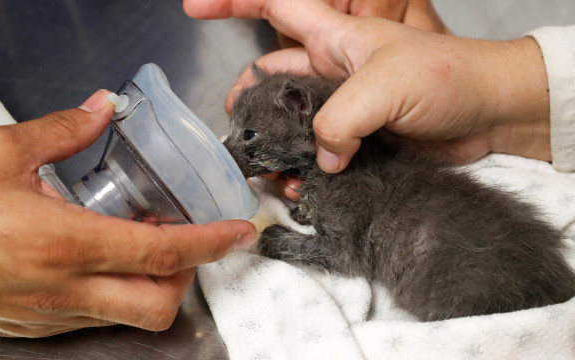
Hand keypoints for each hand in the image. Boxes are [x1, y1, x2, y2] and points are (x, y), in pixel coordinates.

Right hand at [0, 90, 255, 336]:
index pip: (162, 252)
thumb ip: (62, 129)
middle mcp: (67, 288)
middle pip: (160, 303)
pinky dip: (120, 293)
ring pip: (132, 316)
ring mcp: (55, 314)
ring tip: (144, 244)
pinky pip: (99, 318)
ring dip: (154, 284)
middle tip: (185, 240)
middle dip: (188, 274)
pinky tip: (105, 260)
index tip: (237, 232)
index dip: (210, 243)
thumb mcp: (0, 152)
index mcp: (64, 242)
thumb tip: (101, 109)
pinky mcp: (40, 325)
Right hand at [185, 0, 549, 172]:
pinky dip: (305, 169)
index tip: (193, 8)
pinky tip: (303, 185)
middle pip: (272, 77)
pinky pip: (317, 152)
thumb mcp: (384, 86)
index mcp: (335, 39)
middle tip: (236, 127)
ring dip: (276, 143)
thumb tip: (321, 157)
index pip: (274, 7)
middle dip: (248, 99)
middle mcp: (332, 71)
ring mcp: (343, 107)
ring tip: (269, 167)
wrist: (488, 117)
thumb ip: (339, 119)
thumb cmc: (447, 78)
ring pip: (291, 121)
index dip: (231, 3)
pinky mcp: (357, 140)